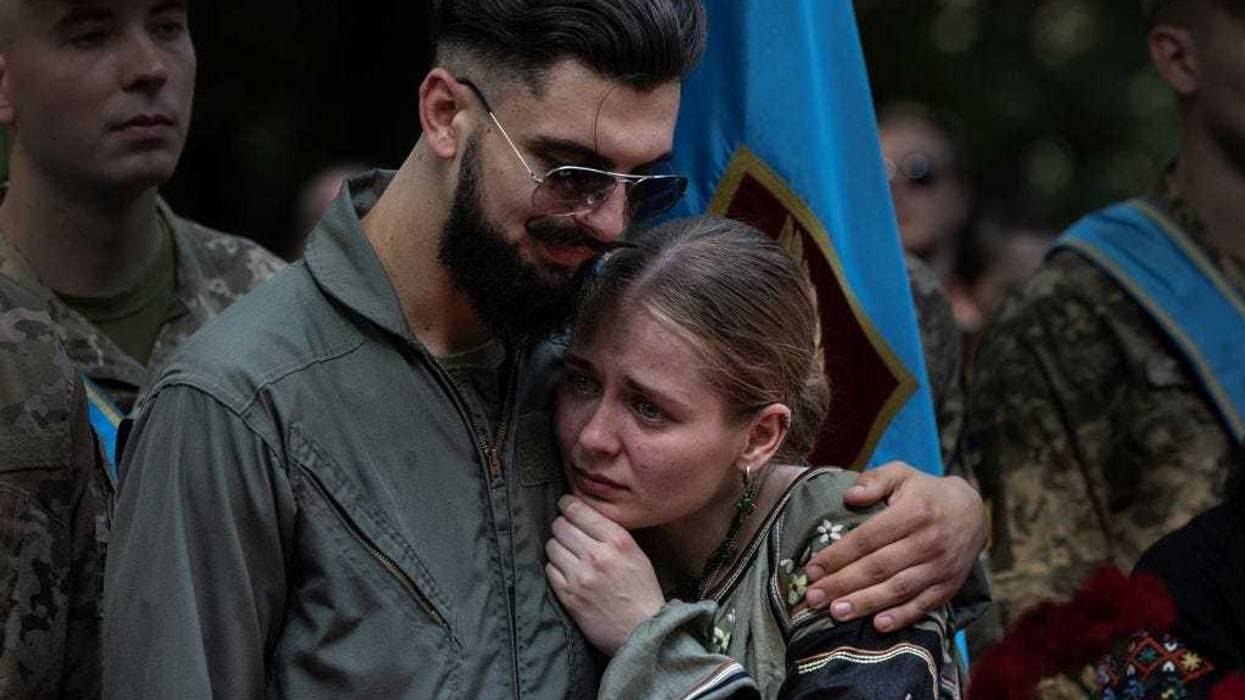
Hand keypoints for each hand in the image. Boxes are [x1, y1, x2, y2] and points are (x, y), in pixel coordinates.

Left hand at [545, 495, 664, 655]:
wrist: (642, 631)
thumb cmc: (641, 591)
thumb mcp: (637, 553)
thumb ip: (612, 533)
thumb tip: (585, 514)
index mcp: (617, 540)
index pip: (578, 509)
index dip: (567, 505)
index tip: (565, 506)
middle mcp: (596, 555)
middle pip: (560, 526)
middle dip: (561, 527)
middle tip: (567, 533)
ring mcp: (580, 576)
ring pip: (552, 546)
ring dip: (557, 548)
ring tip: (567, 555)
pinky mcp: (568, 596)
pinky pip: (549, 570)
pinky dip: (555, 568)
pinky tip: (566, 572)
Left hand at [801, 461, 984, 632]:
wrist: (973, 512)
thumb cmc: (925, 493)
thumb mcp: (901, 473)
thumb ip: (874, 480)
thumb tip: (849, 496)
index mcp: (913, 512)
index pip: (868, 538)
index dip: (838, 555)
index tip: (812, 569)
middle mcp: (928, 541)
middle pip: (879, 567)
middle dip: (843, 584)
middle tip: (813, 598)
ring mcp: (940, 567)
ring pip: (898, 589)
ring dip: (865, 603)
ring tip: (836, 613)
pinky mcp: (949, 586)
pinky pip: (923, 605)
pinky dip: (901, 617)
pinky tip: (877, 625)